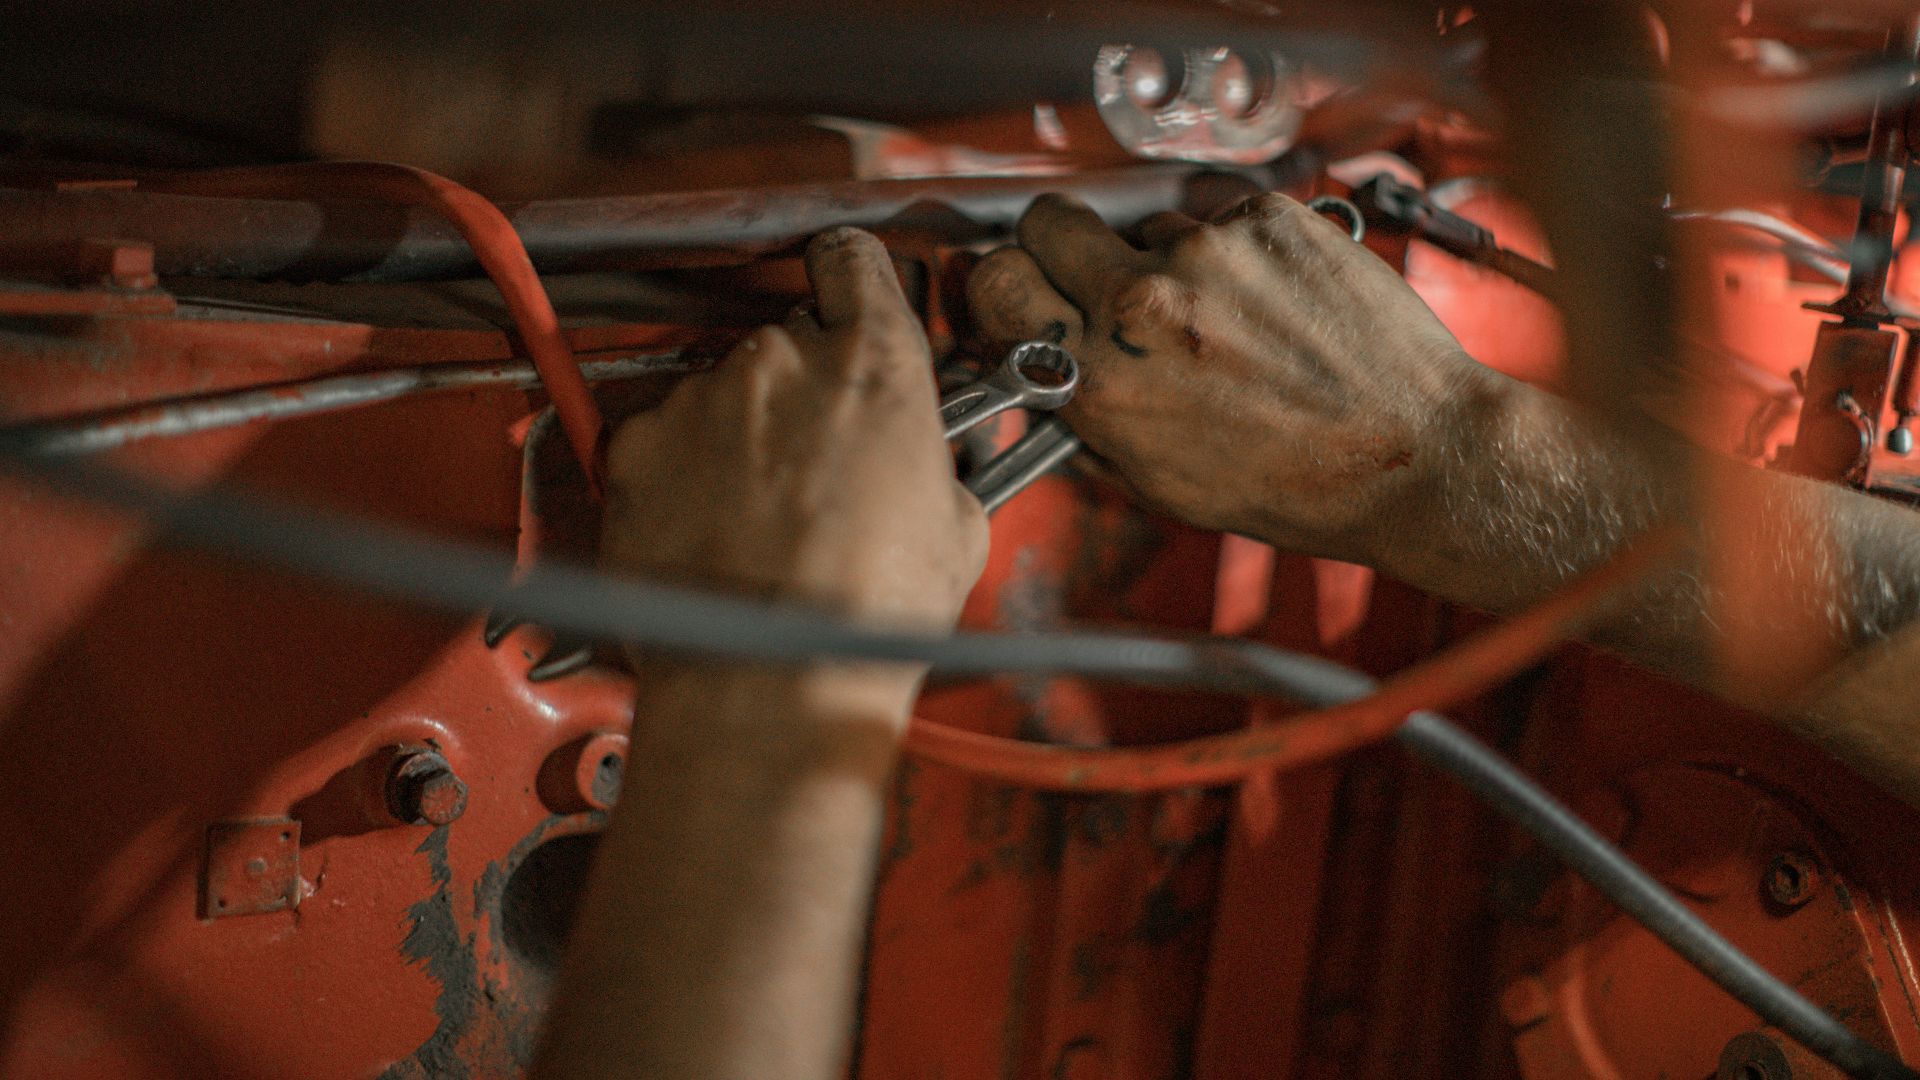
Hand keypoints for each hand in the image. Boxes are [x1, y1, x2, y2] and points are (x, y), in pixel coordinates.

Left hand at [601, 227, 988, 717]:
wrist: (769, 680)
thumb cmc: (864, 616)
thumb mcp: (958, 529)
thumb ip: (938, 463)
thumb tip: (931, 468)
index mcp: (872, 362)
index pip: (853, 259)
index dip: (851, 280)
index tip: (849, 301)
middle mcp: (780, 360)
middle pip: (787, 340)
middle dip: (803, 392)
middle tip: (820, 465)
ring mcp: (700, 399)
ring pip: (723, 394)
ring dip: (740, 438)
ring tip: (762, 519)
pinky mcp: (636, 445)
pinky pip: (662, 439)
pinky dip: (680, 473)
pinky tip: (710, 532)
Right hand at [965, 192, 1503, 562]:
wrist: (1412, 453)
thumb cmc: (1297, 483)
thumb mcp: (1159, 481)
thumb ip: (1088, 418)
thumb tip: (1048, 375)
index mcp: (1103, 377)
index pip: (996, 282)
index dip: (1005, 287)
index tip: (1023, 293)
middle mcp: (1144, 303)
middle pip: (1050, 222)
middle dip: (1064, 248)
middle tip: (1098, 278)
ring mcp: (1208, 250)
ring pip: (1146, 224)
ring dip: (1167, 260)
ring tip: (1225, 318)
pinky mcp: (1268, 219)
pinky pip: (1220, 216)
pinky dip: (1237, 251)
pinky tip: (1273, 303)